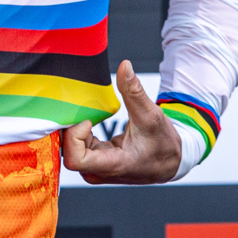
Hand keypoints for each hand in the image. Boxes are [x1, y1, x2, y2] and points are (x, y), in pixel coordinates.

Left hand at [61, 60, 181, 184]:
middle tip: (83, 110)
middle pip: (68, 152)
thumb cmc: (163, 144)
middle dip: (73, 129)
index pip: (75, 159)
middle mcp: (99, 172)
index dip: (74, 136)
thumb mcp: (151, 115)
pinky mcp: (93, 164)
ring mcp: (94, 170)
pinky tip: (90, 122)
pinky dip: (80, 133)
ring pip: (70, 150)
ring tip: (88, 115)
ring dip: (76, 130)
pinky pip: (76, 148)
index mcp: (114, 165)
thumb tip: (125, 65)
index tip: (88, 120)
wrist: (169, 162)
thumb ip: (134, 91)